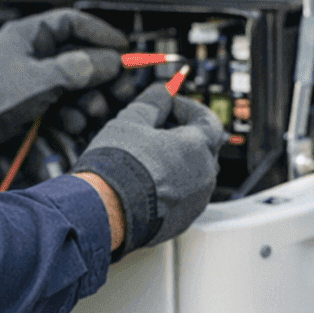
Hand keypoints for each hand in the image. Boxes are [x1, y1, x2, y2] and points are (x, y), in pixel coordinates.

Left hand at [0, 8, 125, 147]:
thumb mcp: (41, 78)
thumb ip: (78, 68)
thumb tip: (110, 61)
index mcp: (30, 34)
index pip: (72, 22)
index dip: (100, 32)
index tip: (122, 46)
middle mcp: (33, 51)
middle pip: (78, 55)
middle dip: (101, 73)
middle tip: (120, 85)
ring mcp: (33, 76)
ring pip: (73, 81)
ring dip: (88, 96)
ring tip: (95, 108)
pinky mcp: (32, 98)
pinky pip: (62, 100)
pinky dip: (71, 110)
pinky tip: (74, 120)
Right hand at [75, 83, 224, 250]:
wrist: (104, 210)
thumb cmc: (118, 167)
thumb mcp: (132, 120)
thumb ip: (153, 102)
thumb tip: (163, 91)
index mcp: (197, 147)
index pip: (208, 120)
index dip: (189, 108)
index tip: (171, 104)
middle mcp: (204, 176)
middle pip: (203, 148)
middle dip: (183, 136)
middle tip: (157, 129)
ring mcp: (195, 201)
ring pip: (194, 175)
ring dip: (177, 163)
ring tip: (147, 158)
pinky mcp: (182, 221)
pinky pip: (183, 198)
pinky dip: (170, 187)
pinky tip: (145, 183)